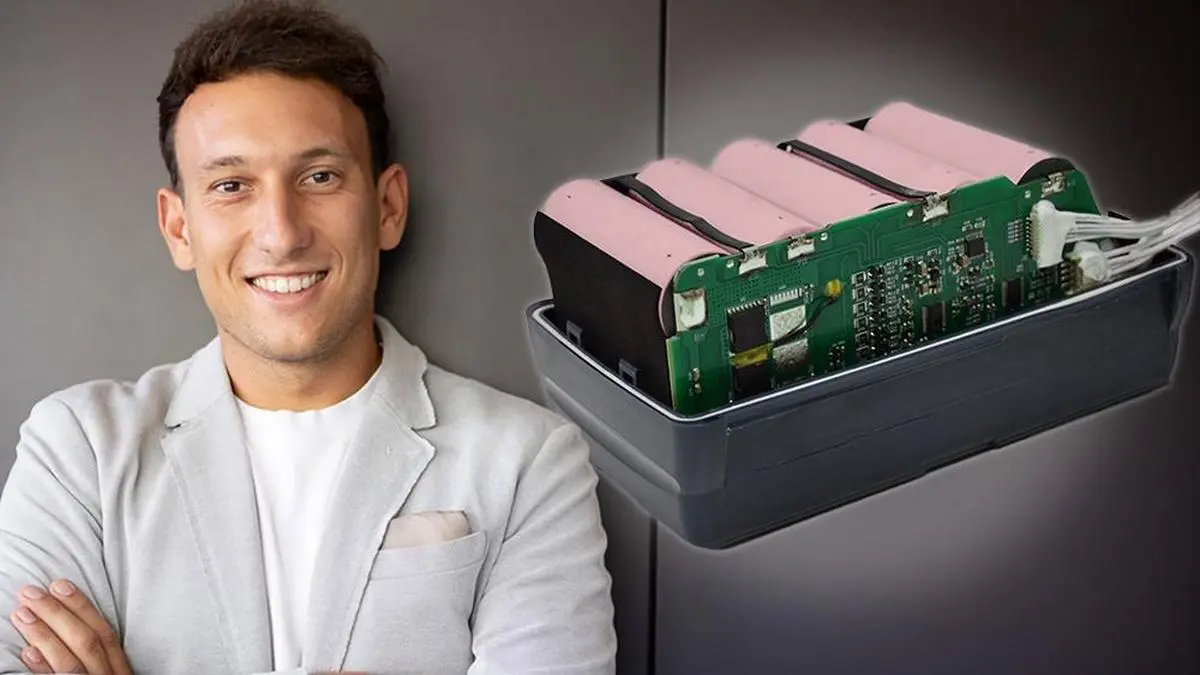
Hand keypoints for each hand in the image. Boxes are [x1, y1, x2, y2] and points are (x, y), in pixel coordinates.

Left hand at [9, 579, 131, 674]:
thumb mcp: (110, 674)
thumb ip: (99, 656)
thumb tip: (72, 621)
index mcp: (119, 669)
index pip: (104, 632)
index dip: (82, 606)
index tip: (59, 585)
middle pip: (86, 642)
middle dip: (58, 614)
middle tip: (31, 593)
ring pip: (70, 662)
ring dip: (45, 635)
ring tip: (21, 614)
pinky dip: (43, 668)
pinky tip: (28, 652)